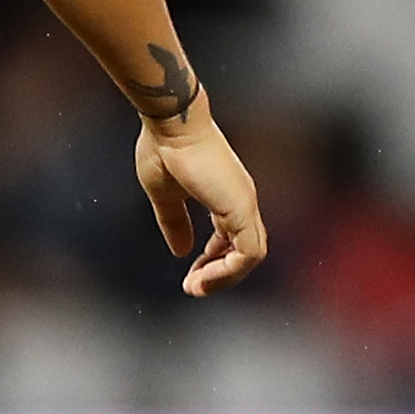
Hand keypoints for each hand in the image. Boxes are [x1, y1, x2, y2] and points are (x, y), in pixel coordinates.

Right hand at [137, 109, 267, 294]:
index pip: (231, 240)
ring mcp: (244, 204)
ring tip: (196, 287)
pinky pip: (249, 252)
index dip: (212, 262)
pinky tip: (203, 277)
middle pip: (245, 252)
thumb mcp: (164, 195)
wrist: (171, 125)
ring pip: (250, 256)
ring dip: (224, 277)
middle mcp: (241, 202)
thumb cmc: (163, 149)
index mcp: (226, 198)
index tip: (189, 275)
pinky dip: (229, 270)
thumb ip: (174, 223)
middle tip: (192, 288)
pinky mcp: (241, 208)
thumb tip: (180, 251)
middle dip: (219, 275)